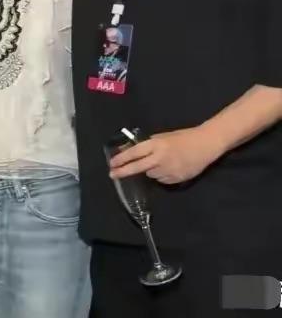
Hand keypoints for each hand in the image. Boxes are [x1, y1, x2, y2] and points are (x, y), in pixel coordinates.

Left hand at [108, 127, 222, 183]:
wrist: (206, 145)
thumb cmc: (183, 137)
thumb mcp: (163, 137)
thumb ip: (147, 145)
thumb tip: (129, 151)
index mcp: (156, 145)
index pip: (134, 153)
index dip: (121, 158)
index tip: (111, 163)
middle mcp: (160, 158)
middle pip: (137, 167)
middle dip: (123, 171)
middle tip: (112, 174)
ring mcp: (168, 170)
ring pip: (150, 174)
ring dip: (149, 170)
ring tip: (161, 162)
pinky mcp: (176, 179)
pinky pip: (162, 180)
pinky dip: (161, 175)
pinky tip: (170, 167)